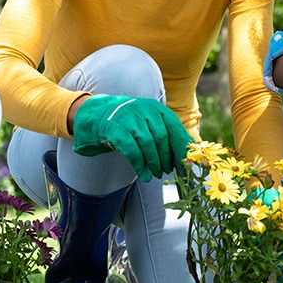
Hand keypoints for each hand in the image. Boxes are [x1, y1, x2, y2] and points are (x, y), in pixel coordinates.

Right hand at [72, 95, 192, 181]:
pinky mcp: (113, 128)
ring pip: (147, 143)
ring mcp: (127, 117)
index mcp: (154, 107)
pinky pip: (131, 149)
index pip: (174, 126)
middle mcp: (142, 109)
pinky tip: (143, 174)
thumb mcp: (146, 123)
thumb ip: (164, 134)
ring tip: (155, 173)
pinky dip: (140, 164)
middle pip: (161, 136)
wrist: (95, 117)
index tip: (187, 162)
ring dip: (153, 162)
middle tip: (167, 170)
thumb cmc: (126, 124)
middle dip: (166, 157)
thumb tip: (185, 154)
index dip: (181, 145)